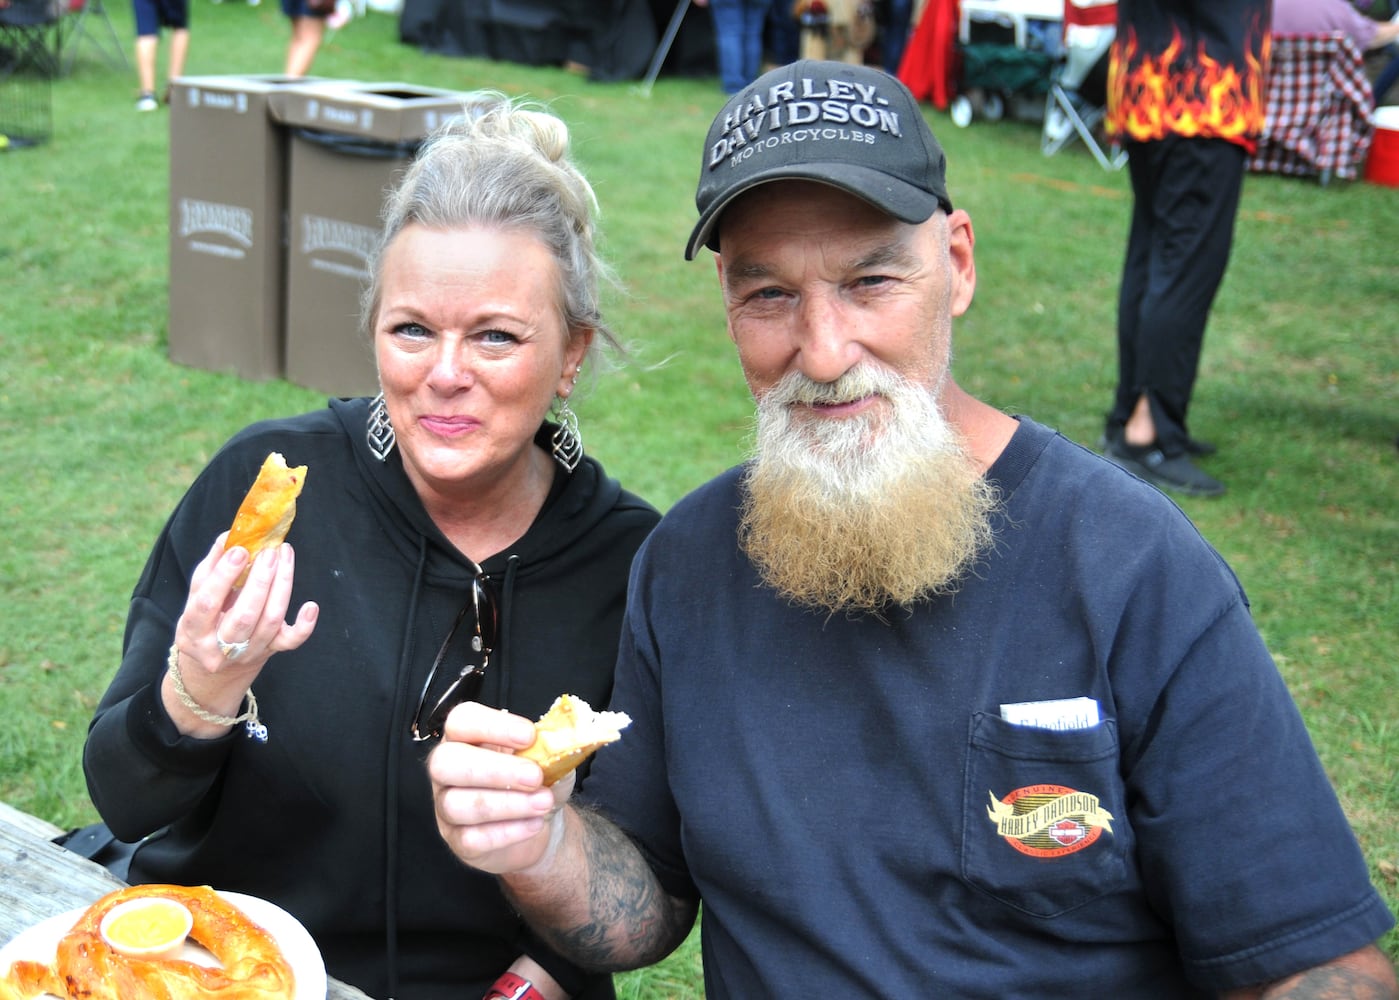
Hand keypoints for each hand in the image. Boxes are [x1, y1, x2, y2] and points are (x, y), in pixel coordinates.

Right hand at [164, 533, 317, 734]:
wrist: (214, 668)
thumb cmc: (205, 622)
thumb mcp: (197, 598)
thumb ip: (211, 567)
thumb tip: (231, 536)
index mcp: (194, 632)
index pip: (207, 604)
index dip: (224, 576)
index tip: (240, 550)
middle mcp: (221, 648)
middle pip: (245, 615)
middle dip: (260, 581)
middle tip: (270, 552)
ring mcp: (249, 653)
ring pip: (270, 622)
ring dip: (282, 586)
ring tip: (284, 556)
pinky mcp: (271, 652)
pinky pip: (290, 642)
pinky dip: (304, 626)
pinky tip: (311, 605)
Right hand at [429, 702, 570, 874]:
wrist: (541, 822)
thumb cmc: (537, 781)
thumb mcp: (550, 756)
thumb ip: (553, 744)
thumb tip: (565, 738)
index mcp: (466, 737)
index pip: (461, 721)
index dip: (492, 726)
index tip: (529, 736)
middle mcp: (447, 770)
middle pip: (446, 763)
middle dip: (495, 769)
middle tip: (534, 776)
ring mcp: (446, 807)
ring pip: (457, 805)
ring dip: (507, 804)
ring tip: (543, 802)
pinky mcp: (458, 840)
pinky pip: (472, 838)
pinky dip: (508, 832)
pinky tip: (533, 824)